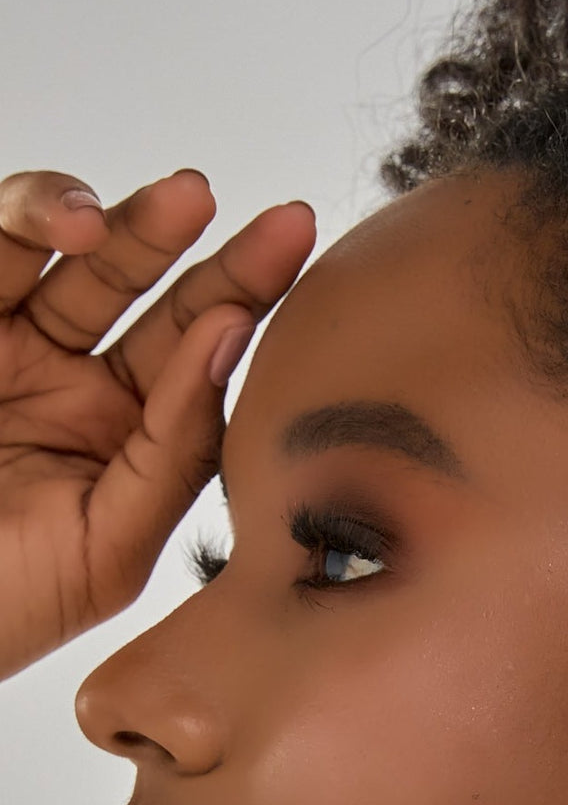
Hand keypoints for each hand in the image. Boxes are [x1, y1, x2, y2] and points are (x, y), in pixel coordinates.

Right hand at [0, 168, 315, 681]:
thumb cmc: (0, 603)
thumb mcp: (110, 545)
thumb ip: (174, 454)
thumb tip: (230, 341)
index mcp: (128, 442)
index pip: (201, 364)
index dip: (252, 307)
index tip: (301, 257)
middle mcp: (74, 387)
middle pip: (158, 302)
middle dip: (222, 259)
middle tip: (283, 225)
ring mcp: (8, 347)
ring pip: (76, 260)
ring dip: (133, 223)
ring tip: (185, 201)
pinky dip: (28, 220)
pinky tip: (75, 220)